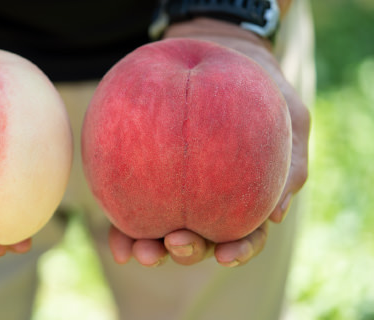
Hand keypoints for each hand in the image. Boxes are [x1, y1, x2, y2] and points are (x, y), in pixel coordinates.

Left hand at [108, 18, 309, 266]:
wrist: (220, 53)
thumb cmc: (260, 87)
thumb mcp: (288, 113)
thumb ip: (291, 160)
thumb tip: (276, 215)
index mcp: (246, 197)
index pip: (246, 234)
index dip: (237, 250)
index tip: (225, 255)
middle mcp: (210, 202)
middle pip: (201, 240)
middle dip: (188, 251)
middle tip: (174, 243)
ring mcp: (177, 192)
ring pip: (164, 230)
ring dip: (151, 248)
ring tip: (137, 250)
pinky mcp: (147, 177)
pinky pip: (133, 204)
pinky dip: (124, 228)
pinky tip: (115, 241)